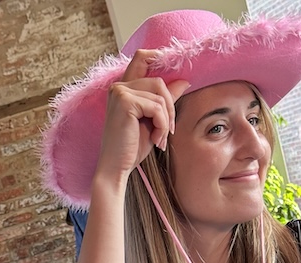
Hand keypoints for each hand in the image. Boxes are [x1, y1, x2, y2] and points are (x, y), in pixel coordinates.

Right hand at [95, 50, 190, 184]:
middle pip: (158, 81)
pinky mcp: (125, 102)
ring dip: (166, 120)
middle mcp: (118, 86)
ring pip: (160, 96)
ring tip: (160, 139)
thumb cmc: (131, 148)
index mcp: (122, 89)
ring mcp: (120, 92)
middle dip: (169, 106)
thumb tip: (184, 81)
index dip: (157, 56)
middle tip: (170, 130)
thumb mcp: (152, 120)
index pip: (141, 58)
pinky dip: (162, 125)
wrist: (116, 168)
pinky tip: (155, 140)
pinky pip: (157, 107)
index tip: (175, 70)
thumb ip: (163, 100)